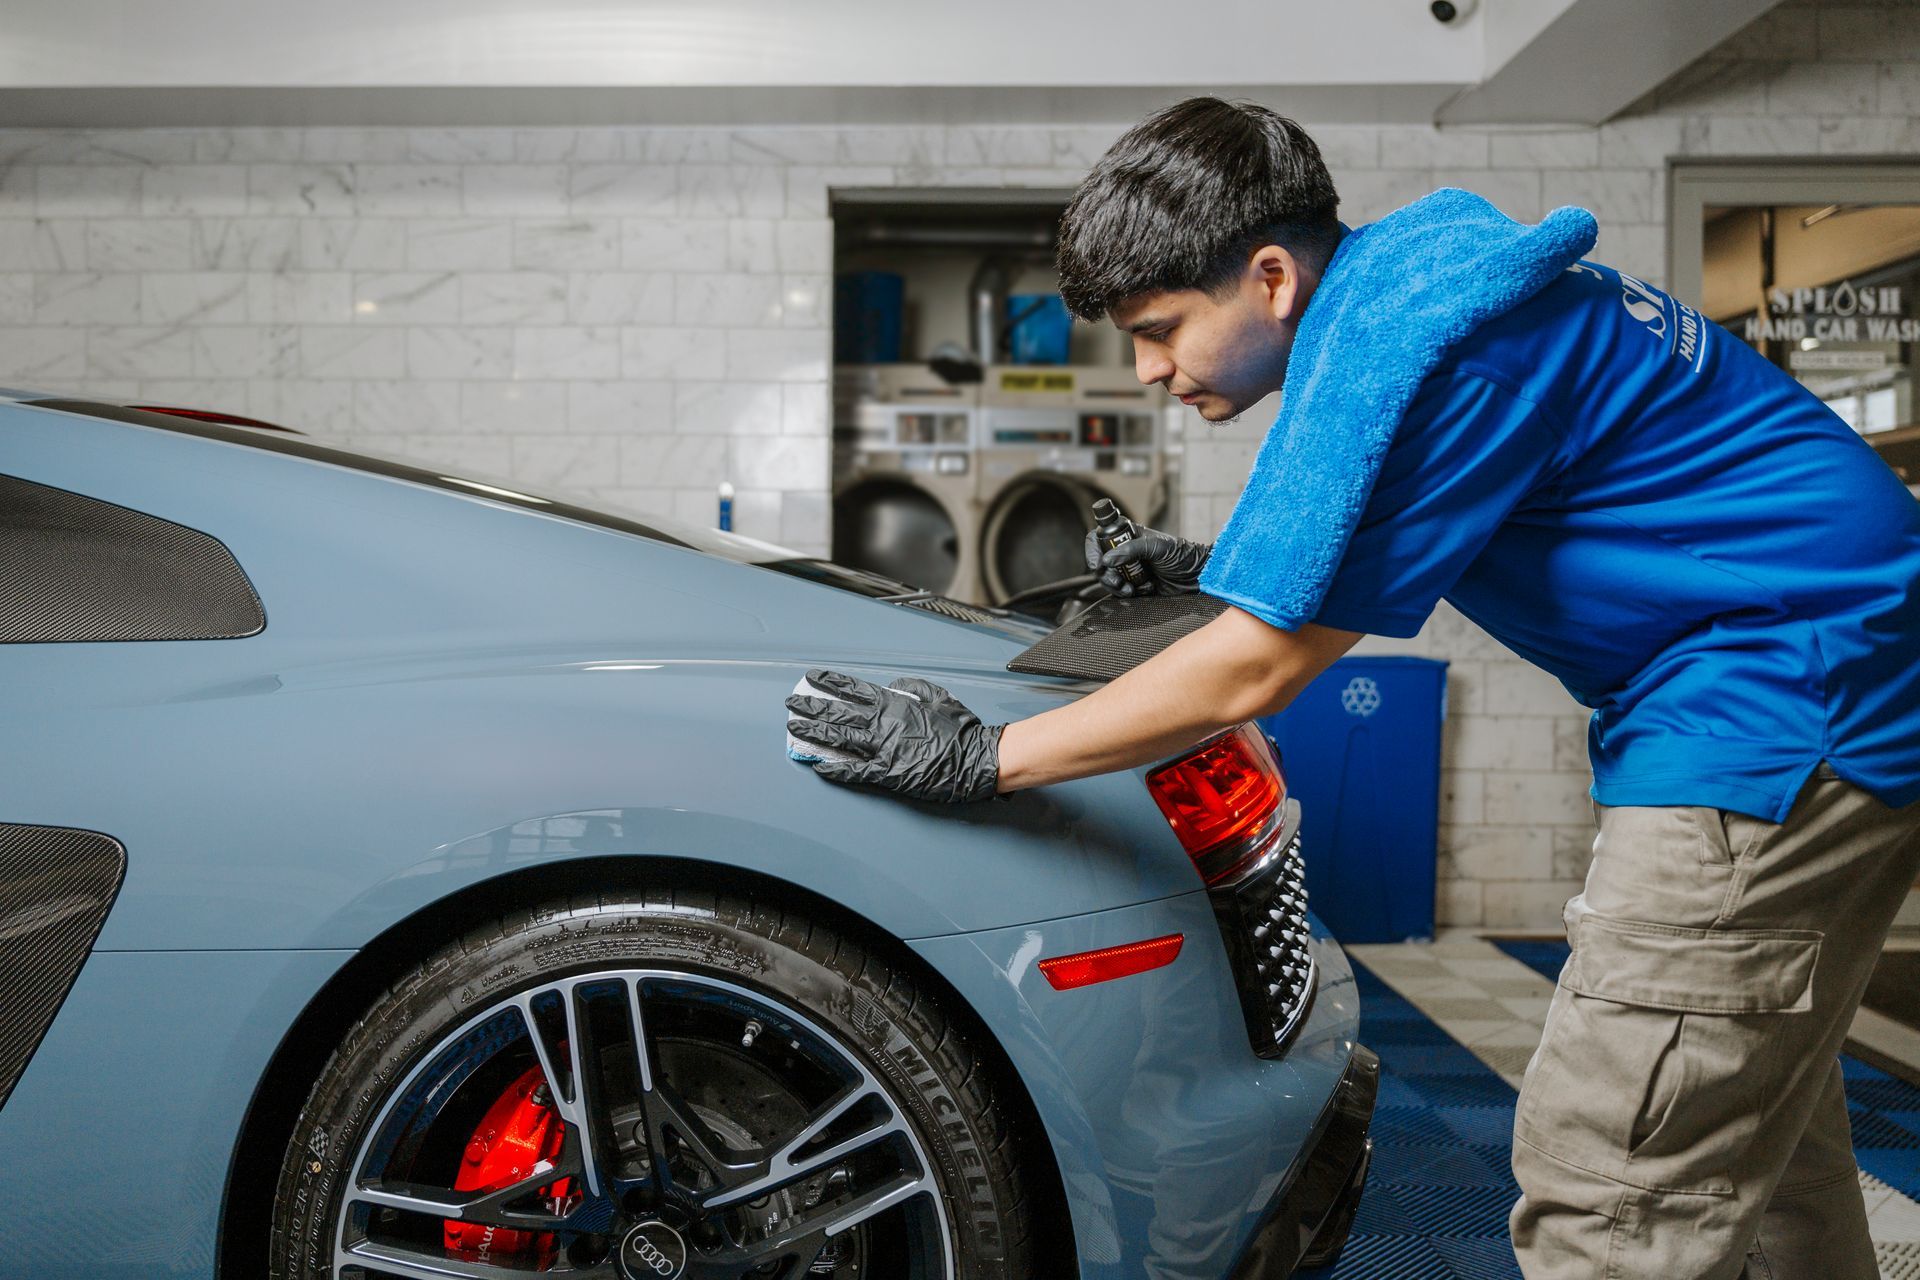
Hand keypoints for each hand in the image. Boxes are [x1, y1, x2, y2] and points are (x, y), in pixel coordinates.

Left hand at [785, 670, 1003, 802]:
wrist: (975, 758)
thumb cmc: (961, 729)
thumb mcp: (937, 695)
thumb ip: (912, 687)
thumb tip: (895, 685)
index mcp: (894, 703)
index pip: (852, 689)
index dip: (830, 683)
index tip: (812, 678)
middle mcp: (882, 723)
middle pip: (837, 712)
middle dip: (811, 706)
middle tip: (792, 703)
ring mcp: (881, 748)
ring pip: (837, 738)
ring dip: (813, 733)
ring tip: (793, 729)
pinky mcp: (885, 773)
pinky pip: (852, 770)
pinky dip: (832, 768)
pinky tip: (816, 765)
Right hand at [1082, 525, 1211, 596]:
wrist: (1198, 577)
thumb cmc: (1182, 555)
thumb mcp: (1156, 546)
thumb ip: (1130, 550)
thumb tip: (1107, 559)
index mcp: (1128, 537)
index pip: (1099, 538)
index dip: (1092, 550)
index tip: (1098, 564)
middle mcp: (1126, 553)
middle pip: (1101, 563)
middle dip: (1106, 575)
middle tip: (1118, 580)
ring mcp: (1130, 570)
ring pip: (1109, 580)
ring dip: (1118, 586)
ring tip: (1134, 588)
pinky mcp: (1136, 586)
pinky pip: (1121, 593)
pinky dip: (1129, 594)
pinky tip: (1145, 589)